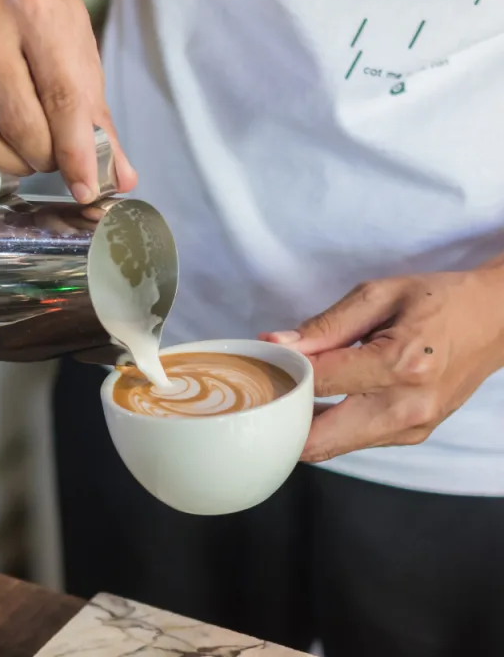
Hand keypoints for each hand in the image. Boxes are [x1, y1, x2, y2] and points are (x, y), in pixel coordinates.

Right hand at [0, 0, 135, 203]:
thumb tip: (121, 180)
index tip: (86, 188)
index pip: (62, 99)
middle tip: (57, 157)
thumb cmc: (47, 26)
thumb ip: (100, 123)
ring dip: (16, 164)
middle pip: (21, 127)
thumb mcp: (83, 60)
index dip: (77, 153)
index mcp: (38, 13)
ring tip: (32, 151)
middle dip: (46, 159)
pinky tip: (1, 137)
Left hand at [259, 269, 503, 461]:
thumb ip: (326, 325)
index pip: (317, 382)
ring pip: (332, 447)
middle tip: (264, 393)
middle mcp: (407, 406)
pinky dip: (328, 425)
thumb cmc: (438, 300)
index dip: (282, 371)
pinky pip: (353, 441)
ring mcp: (411, 428)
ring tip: (288, 392)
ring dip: (302, 425)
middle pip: (318, 439)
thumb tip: (278, 344)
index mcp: (401, 364)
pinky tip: (319, 398)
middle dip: (283, 419)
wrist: (496, 321)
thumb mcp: (379, 295)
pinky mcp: (411, 435)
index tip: (265, 358)